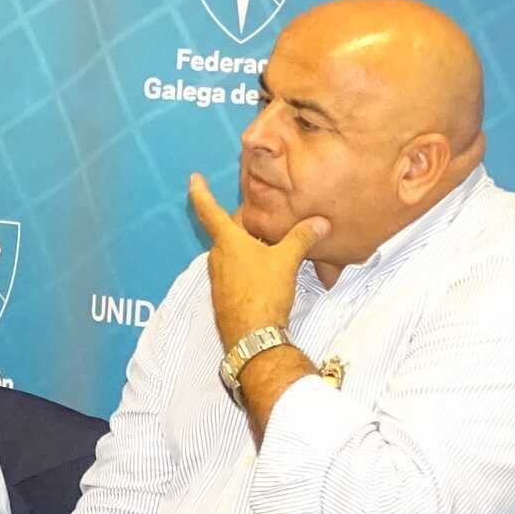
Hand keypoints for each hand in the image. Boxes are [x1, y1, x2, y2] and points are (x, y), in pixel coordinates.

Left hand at [187, 174, 327, 348]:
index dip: (200, 192)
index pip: (209, 210)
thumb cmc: (264, 292)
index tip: (193, 178)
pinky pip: (236, 270)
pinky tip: (267, 270)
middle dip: (243, 222)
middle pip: (228, 231)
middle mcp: (217, 256)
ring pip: (233, 252)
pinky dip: (249, 263)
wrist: (252, 335)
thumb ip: (302, 238)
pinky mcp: (224, 293)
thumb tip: (320, 221)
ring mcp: (218, 277)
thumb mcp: (287, 261)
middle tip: (264, 216)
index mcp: (227, 241)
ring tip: (272, 242)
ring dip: (249, 245)